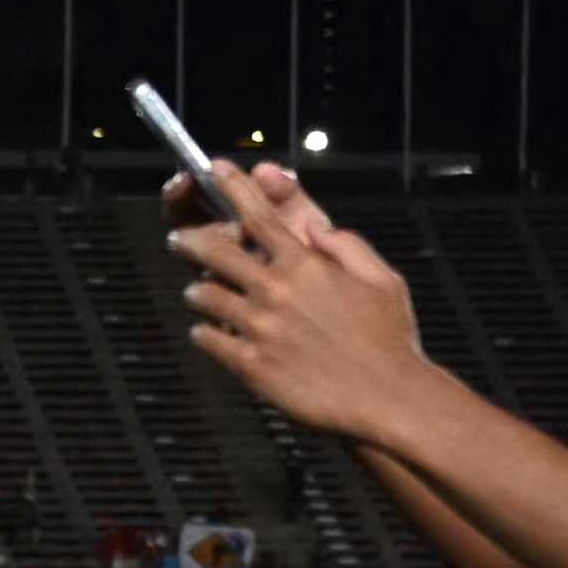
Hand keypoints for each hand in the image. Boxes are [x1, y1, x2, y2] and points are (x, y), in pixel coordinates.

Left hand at [175, 163, 436, 450]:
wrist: (387, 397)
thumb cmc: (389, 339)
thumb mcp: (382, 279)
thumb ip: (346, 246)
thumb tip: (314, 228)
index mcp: (306, 265)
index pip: (258, 215)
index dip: (233, 187)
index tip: (214, 170)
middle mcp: (277, 291)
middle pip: (214, 251)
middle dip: (190, 239)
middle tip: (178, 238)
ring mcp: (259, 328)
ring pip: (204, 295)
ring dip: (199, 290)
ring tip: (198, 292)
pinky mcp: (250, 364)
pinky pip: (208, 338)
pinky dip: (204, 332)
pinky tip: (208, 331)